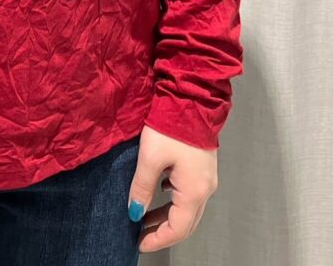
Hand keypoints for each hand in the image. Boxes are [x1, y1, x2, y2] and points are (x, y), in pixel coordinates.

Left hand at [127, 125, 217, 252]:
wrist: (191, 98)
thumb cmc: (171, 127)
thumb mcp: (150, 158)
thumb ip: (142, 187)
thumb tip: (134, 212)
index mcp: (194, 191)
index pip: (178, 229)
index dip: (158, 239)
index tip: (139, 243)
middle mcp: (205, 189)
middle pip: (186, 222)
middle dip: (163, 231)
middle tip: (141, 234)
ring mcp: (206, 177)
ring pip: (188, 208)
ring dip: (168, 216)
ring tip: (144, 217)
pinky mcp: (202, 166)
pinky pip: (189, 193)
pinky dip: (173, 201)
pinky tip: (158, 193)